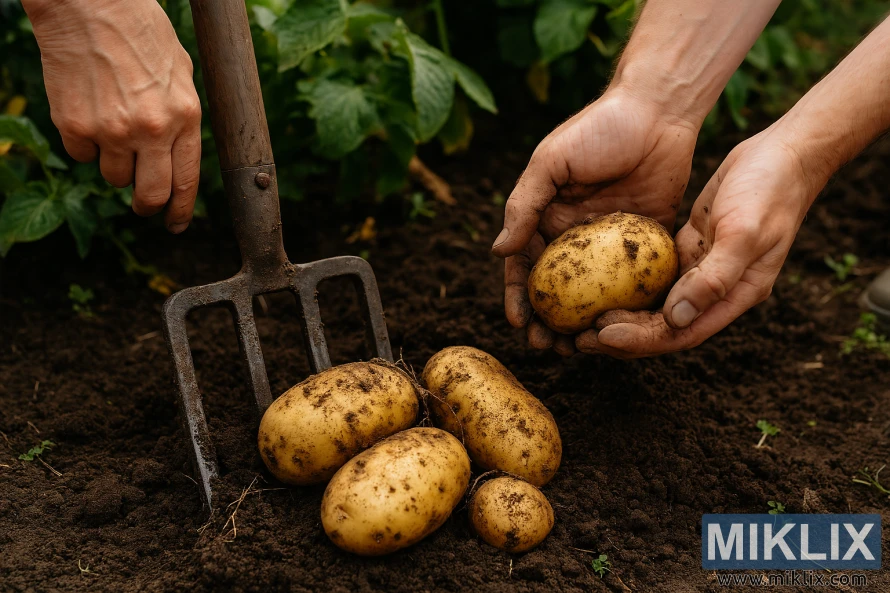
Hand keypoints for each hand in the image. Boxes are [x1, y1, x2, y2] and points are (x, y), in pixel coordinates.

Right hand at [23, 0, 201, 231]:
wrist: (91, 6)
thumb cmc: (141, 33)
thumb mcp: (181, 75)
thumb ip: (183, 118)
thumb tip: (180, 156)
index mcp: (185, 117)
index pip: (186, 182)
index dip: (182, 210)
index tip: (177, 223)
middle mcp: (151, 130)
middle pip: (150, 195)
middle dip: (148, 206)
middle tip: (144, 206)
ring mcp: (111, 131)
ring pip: (114, 177)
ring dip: (116, 164)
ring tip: (115, 128)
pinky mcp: (74, 126)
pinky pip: (81, 155)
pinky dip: (86, 144)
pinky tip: (90, 112)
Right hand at [490, 88, 697, 355]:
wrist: (659, 109)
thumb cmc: (598, 129)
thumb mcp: (551, 163)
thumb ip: (524, 205)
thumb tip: (498, 252)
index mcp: (546, 216)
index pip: (525, 266)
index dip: (518, 298)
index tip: (520, 325)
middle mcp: (574, 234)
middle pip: (557, 289)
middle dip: (548, 321)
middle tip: (548, 348)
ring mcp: (610, 242)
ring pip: (593, 294)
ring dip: (583, 322)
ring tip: (579, 347)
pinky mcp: (645, 241)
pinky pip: (633, 281)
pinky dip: (624, 306)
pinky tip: (622, 327)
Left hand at [577, 126, 817, 357]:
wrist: (784, 153)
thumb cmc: (770, 190)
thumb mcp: (745, 232)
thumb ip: (714, 277)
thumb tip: (676, 318)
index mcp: (732, 296)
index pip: (680, 333)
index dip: (640, 340)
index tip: (601, 335)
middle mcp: (713, 289)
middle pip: (660, 326)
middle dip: (619, 334)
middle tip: (577, 337)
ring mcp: (699, 268)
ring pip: (652, 303)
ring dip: (619, 312)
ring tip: (579, 317)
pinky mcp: (686, 247)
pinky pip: (650, 273)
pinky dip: (625, 281)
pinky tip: (593, 280)